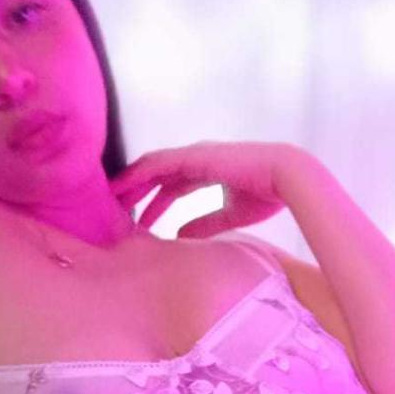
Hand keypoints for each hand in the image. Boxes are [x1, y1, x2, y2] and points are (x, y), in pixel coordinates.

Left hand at [108, 140, 304, 238]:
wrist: (284, 176)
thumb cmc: (266, 194)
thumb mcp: (230, 215)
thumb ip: (206, 224)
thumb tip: (181, 237)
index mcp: (207, 171)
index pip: (171, 187)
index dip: (154, 202)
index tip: (138, 221)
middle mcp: (196, 160)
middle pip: (155, 175)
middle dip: (135, 193)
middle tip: (114, 214)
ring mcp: (192, 155)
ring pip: (150, 168)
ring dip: (130, 184)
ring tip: (110, 202)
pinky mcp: (191, 156)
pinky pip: (155, 165)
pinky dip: (136, 176)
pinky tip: (121, 189)